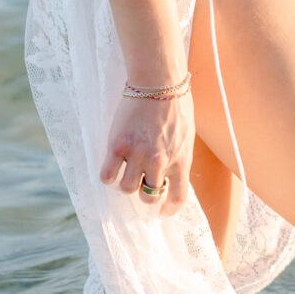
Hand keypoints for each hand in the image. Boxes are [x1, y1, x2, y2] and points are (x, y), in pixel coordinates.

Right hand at [98, 88, 193, 212]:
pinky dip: (108, 176)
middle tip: (141, 182)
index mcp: (180, 160)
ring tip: (126, 170)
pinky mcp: (118, 145)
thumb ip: (178, 156)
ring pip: (127, 189)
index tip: (162, 212)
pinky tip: (111, 166)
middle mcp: (160, 162)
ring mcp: (138, 154)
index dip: (169, 210)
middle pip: (149, 197)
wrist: (158, 81)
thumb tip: (171, 173)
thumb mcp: (186, 135)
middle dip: (145, 194)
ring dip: (126, 184)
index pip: (177, 197)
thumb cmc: (176, 103)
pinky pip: (107, 175)